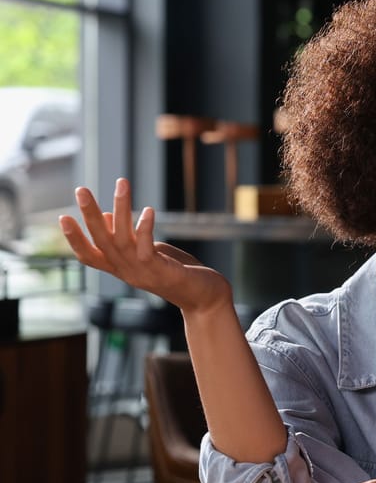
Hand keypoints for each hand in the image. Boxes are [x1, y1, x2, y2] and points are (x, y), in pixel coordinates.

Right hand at [59, 178, 231, 313]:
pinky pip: (147, 248)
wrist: (205, 299)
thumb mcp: (149, 254)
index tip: (62, 217)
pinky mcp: (160, 271)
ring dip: (121, 208)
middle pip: (101, 242)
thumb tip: (108, 215)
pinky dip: (144, 228)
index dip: (74, 239)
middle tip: (80, 189)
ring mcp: (142, 273)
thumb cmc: (178, 273)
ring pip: (122, 239)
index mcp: (121, 269)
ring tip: (121, 183)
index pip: (89, 256)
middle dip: (89, 215)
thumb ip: (128, 239)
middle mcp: (127, 272)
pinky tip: (148, 210)